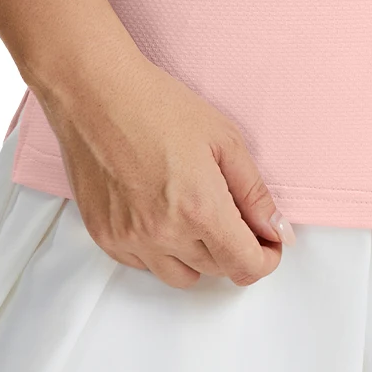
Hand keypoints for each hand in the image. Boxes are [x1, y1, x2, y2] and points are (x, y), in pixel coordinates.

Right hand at [40, 54, 295, 289]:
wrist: (94, 95)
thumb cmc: (159, 106)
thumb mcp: (224, 140)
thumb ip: (254, 193)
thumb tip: (277, 230)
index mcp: (201, 209)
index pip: (245, 265)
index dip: (266, 258)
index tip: (269, 243)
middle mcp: (165, 235)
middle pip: (217, 270)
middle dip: (236, 250)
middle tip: (236, 217)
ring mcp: (131, 240)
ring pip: (182, 277)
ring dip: (200, 257)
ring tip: (197, 215)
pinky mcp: (105, 238)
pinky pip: (145, 265)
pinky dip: (162, 251)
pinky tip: (163, 214)